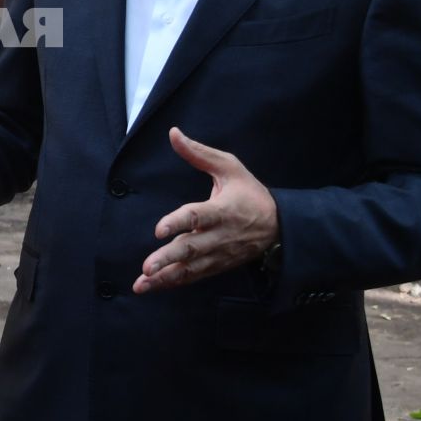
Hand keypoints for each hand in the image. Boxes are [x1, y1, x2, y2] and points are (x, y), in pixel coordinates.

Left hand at [135, 128, 279, 292]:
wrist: (279, 226)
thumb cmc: (249, 193)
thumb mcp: (229, 167)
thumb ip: (199, 153)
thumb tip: (173, 133)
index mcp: (223, 210)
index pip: (198, 216)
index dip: (178, 223)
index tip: (159, 229)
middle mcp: (220, 236)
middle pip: (192, 248)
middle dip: (168, 258)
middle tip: (148, 267)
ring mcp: (219, 254)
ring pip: (190, 268)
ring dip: (165, 278)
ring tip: (142, 284)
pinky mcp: (217, 266)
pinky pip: (194, 276)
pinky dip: (173, 282)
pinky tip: (152, 286)